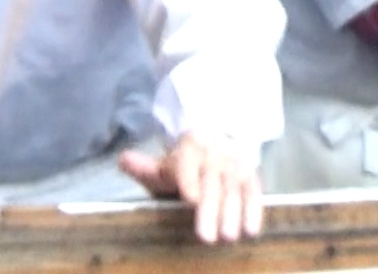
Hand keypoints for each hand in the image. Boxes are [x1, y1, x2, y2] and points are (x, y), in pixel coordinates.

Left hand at [118, 132, 262, 243]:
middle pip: (212, 181)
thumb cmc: (185, 164)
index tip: (190, 199)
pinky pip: (254, 192)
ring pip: (235, 188)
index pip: (188, 164)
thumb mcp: (164, 164)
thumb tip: (123, 159)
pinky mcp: (251, 174)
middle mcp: (214, 153)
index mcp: (189, 148)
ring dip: (233, 213)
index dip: (190, 180)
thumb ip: (145, 167)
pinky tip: (250, 231)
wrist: (217, 140)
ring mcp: (235, 163)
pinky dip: (254, 211)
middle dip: (211, 209)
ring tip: (228, 237)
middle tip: (207, 237)